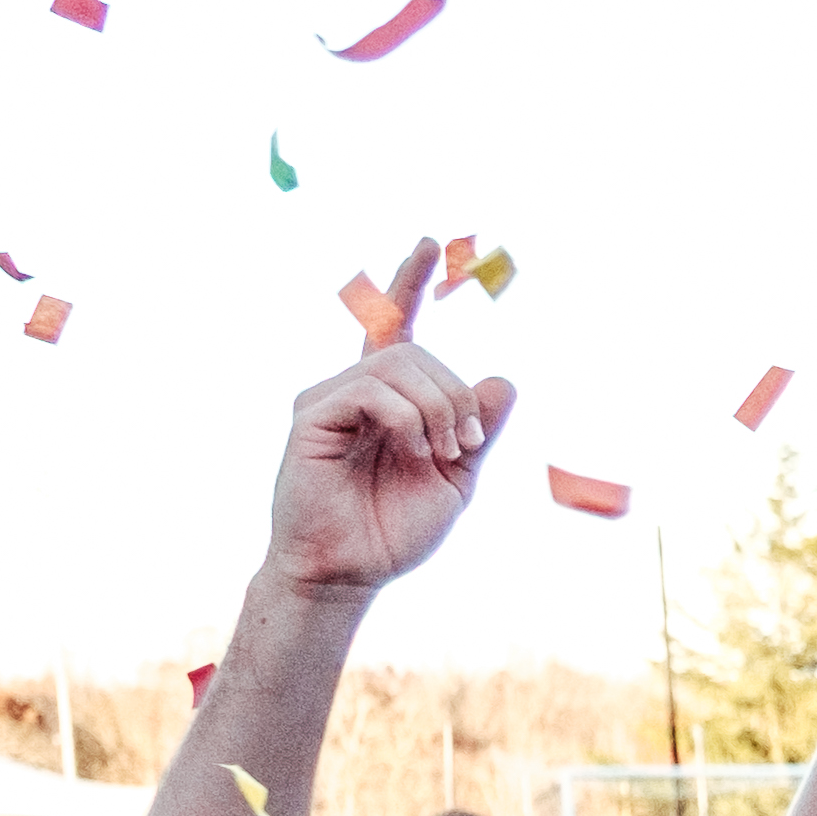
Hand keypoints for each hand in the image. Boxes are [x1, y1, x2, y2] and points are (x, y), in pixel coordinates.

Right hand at [264, 242, 505, 597]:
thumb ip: (479, 429)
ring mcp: (328, 399)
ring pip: (398, 364)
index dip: (410, 284)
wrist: (353, 572)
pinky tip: (413, 451)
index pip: (397, 327)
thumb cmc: (395, 529)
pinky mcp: (311, 417)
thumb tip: (504, 379)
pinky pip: (371, 390)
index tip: (429, 243)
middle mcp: (353, 389)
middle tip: (467, 444)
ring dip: (439, 407)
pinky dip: (407, 418)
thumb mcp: (457, 478)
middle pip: (418, 351)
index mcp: (388, 399)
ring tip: (440, 454)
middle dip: (458, 394)